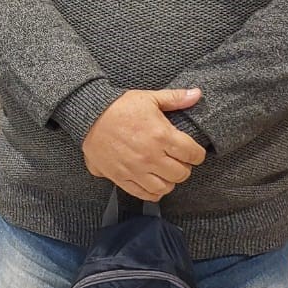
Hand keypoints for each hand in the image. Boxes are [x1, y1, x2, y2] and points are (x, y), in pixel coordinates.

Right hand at [81, 88, 206, 201]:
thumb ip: (175, 98)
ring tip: (165, 171)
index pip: (192, 154)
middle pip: (181, 173)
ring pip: (165, 187)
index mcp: (161, 135)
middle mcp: (151, 156)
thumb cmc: (119, 106)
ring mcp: (136, 169)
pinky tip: (153, 182)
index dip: (197, 154)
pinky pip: (144, 194)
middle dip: (184, 167)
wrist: (89, 115)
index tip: (193, 152)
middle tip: (178, 160)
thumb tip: (197, 94)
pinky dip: (153, 192)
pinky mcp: (122, 177)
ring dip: (169, 181)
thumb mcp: (149, 98)